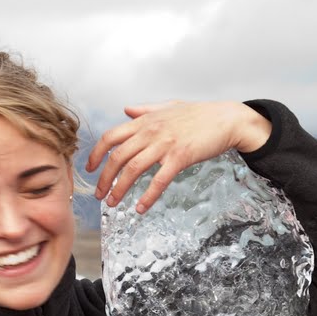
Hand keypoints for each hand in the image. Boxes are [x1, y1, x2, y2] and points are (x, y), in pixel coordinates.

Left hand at [87, 100, 271, 214]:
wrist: (227, 119)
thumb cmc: (200, 114)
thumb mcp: (168, 106)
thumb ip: (145, 109)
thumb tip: (126, 109)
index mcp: (145, 121)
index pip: (111, 137)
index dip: (96, 154)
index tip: (89, 169)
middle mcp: (151, 131)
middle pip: (117, 157)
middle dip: (104, 178)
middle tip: (99, 195)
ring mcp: (165, 144)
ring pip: (133, 170)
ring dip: (119, 189)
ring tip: (112, 203)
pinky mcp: (180, 157)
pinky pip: (158, 180)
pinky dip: (147, 196)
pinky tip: (140, 208)